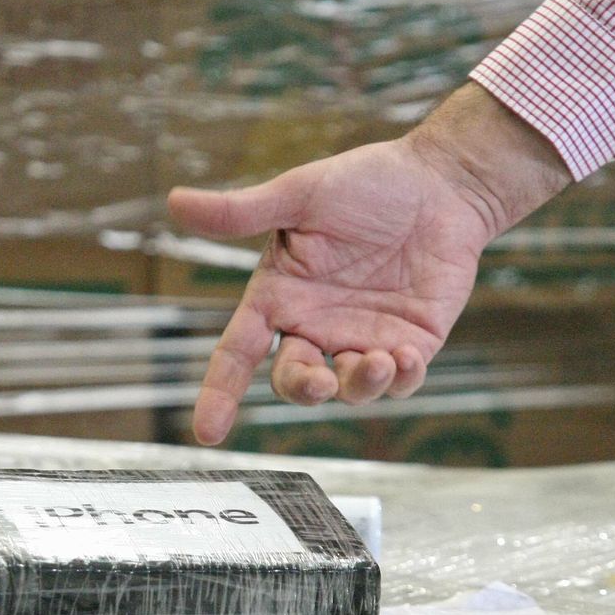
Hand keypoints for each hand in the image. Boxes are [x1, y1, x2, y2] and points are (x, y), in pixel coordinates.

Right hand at [168, 84, 571, 445]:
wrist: (441, 183)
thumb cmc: (366, 182)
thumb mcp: (299, 194)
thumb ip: (241, 211)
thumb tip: (173, 201)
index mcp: (280, 297)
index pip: (238, 354)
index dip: (220, 393)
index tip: (207, 432)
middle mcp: (316, 327)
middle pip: (295, 383)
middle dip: (304, 390)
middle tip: (321, 382)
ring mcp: (362, 340)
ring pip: (348, 391)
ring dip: (358, 385)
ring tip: (380, 360)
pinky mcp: (411, 345)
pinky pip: (400, 383)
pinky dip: (401, 380)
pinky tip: (406, 356)